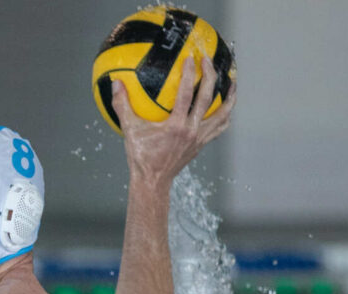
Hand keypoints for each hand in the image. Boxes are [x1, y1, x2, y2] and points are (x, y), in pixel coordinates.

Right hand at [112, 55, 235, 191]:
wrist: (153, 180)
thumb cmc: (140, 156)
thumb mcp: (129, 130)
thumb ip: (122, 106)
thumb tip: (115, 84)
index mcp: (175, 126)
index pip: (185, 94)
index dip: (189, 74)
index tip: (191, 58)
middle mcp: (191, 130)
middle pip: (207, 99)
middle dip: (211, 76)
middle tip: (208, 60)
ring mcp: (200, 137)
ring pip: (222, 114)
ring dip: (229, 96)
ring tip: (231, 81)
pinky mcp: (202, 143)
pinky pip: (220, 127)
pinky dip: (225, 114)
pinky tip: (226, 105)